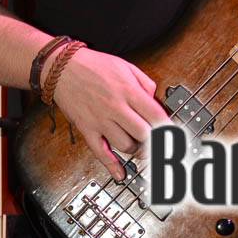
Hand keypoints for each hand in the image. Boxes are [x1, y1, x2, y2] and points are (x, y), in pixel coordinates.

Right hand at [53, 47, 168, 180]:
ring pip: (126, 146)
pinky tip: (120, 173)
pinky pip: (100, 153)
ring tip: (140, 147)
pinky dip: (112, 166)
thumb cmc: (94, 65)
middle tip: (160, 144)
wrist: (64, 67)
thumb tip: (155, 98)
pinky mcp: (87, 129)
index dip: (168, 127)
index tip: (174, 134)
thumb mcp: (125, 66)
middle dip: (155, 142)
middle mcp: (116, 107)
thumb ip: (144, 82)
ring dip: (137, 151)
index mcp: (128, 90)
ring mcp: (101, 120)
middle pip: (144, 134)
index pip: (156, 115)